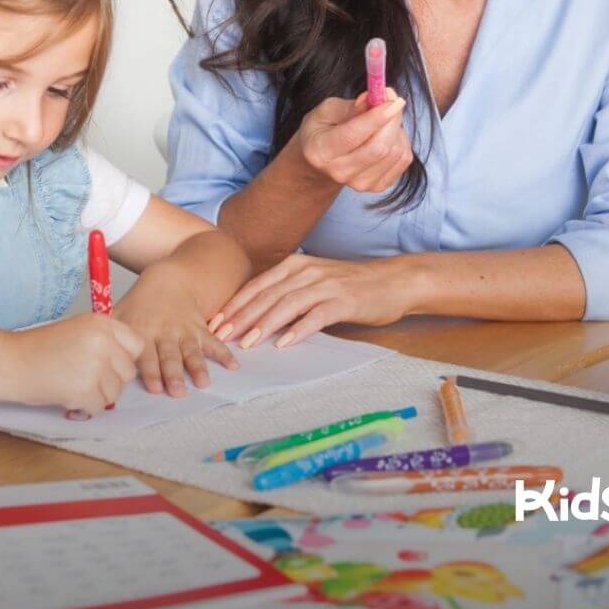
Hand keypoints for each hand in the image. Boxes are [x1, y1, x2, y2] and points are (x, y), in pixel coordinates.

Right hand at [8, 313, 142, 414]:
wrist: (10, 362)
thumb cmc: (39, 349)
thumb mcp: (78, 331)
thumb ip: (105, 342)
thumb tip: (127, 364)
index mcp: (101, 323)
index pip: (136, 345)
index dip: (125, 359)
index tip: (111, 366)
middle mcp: (103, 340)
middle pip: (128, 371)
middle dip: (111, 381)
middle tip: (87, 380)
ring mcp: (95, 364)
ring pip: (115, 392)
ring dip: (97, 396)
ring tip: (73, 386)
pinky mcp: (85, 388)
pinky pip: (99, 407)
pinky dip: (85, 408)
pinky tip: (68, 398)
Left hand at [113, 264, 237, 396]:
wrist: (168, 279)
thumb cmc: (140, 303)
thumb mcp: (119, 314)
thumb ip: (108, 336)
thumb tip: (91, 362)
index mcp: (144, 332)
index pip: (146, 355)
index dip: (151, 371)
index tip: (154, 388)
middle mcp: (165, 333)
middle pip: (169, 356)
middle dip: (173, 374)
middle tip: (177, 392)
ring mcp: (184, 332)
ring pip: (191, 352)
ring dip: (197, 368)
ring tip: (204, 383)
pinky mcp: (200, 329)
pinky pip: (213, 342)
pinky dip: (224, 353)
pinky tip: (233, 366)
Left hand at [210, 254, 410, 348]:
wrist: (393, 281)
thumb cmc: (351, 285)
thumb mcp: (314, 282)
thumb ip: (288, 293)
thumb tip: (258, 317)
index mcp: (295, 265)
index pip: (257, 285)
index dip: (235, 304)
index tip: (215, 323)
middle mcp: (307, 271)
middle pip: (267, 295)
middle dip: (241, 317)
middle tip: (221, 336)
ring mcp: (325, 285)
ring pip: (287, 304)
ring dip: (264, 324)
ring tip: (247, 343)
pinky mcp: (344, 301)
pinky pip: (316, 316)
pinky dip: (298, 329)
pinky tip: (284, 343)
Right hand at [295, 89, 411, 193]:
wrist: (322, 162)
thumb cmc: (323, 131)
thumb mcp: (326, 111)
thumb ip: (350, 106)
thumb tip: (373, 99)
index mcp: (321, 152)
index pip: (353, 136)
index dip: (376, 117)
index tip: (392, 99)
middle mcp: (340, 172)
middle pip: (379, 147)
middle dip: (392, 119)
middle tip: (392, 100)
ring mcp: (361, 183)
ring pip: (396, 152)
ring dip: (396, 129)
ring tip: (383, 121)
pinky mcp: (379, 186)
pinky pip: (404, 160)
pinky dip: (401, 142)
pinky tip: (388, 136)